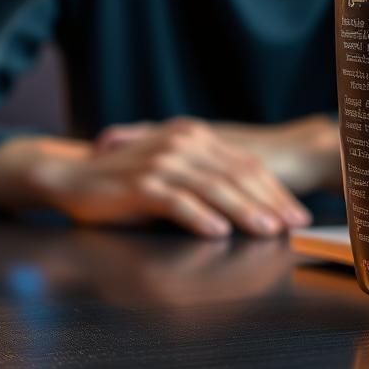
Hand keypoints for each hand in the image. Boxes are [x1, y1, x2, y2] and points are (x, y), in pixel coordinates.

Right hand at [0, 119, 312, 237]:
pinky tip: (219, 233)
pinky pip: (177, 201)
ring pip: (213, 187)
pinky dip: (200, 217)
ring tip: (268, 231)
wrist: (72, 174)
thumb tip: (249, 205)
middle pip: (236, 174)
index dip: (274, 188)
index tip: (296, 212)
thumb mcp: (171, 168)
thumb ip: (204, 176)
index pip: (245, 163)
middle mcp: (182, 142)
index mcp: (195, 135)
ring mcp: (162, 161)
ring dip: (245, 211)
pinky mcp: (140, 183)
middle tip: (293, 225)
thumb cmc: (126, 179)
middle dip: (270, 202)